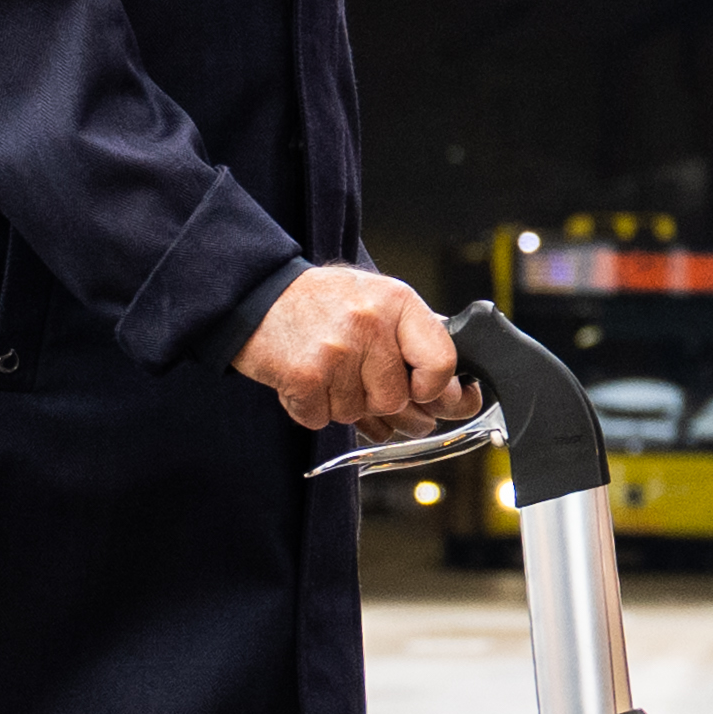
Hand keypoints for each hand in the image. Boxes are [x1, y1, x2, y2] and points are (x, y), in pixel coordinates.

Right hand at [236, 263, 465, 431]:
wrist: (257, 293)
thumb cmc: (322, 303)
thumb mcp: (379, 304)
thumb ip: (419, 345)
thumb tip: (456, 400)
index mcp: (398, 302)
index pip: (442, 362)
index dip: (438, 391)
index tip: (429, 395)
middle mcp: (370, 323)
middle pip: (397, 400)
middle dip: (381, 405)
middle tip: (361, 385)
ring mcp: (337, 350)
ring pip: (358, 414)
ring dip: (342, 404)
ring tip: (328, 371)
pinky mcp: (305, 375)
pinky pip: (322, 420)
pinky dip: (313, 409)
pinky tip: (307, 381)